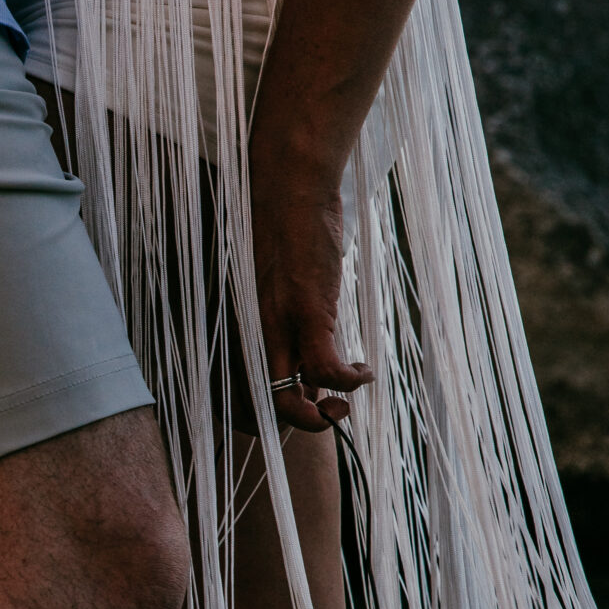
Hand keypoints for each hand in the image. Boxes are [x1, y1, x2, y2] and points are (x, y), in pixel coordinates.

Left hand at [247, 166, 372, 434]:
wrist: (288, 185)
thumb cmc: (286, 228)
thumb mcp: (279, 282)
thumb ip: (286, 317)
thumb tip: (309, 353)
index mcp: (245, 327)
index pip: (245, 390)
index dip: (271, 414)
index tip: (306, 406)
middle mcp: (255, 333)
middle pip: (262, 404)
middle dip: (297, 424)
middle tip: (330, 412)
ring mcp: (279, 325)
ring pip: (288, 399)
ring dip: (323, 413)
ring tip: (347, 396)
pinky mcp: (307, 311)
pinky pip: (325, 368)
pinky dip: (348, 381)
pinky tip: (364, 371)